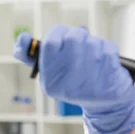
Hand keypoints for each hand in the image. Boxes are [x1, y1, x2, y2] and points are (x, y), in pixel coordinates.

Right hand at [13, 25, 134, 133]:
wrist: (104, 102)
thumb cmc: (73, 81)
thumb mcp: (51, 72)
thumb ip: (33, 55)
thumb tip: (22, 38)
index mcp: (51, 81)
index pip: (50, 44)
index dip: (57, 32)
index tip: (62, 33)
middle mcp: (70, 82)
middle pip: (73, 38)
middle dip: (78, 34)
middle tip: (79, 39)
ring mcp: (93, 80)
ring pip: (92, 41)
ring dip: (93, 42)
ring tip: (92, 54)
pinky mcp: (111, 76)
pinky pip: (108, 47)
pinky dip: (107, 48)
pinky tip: (104, 60)